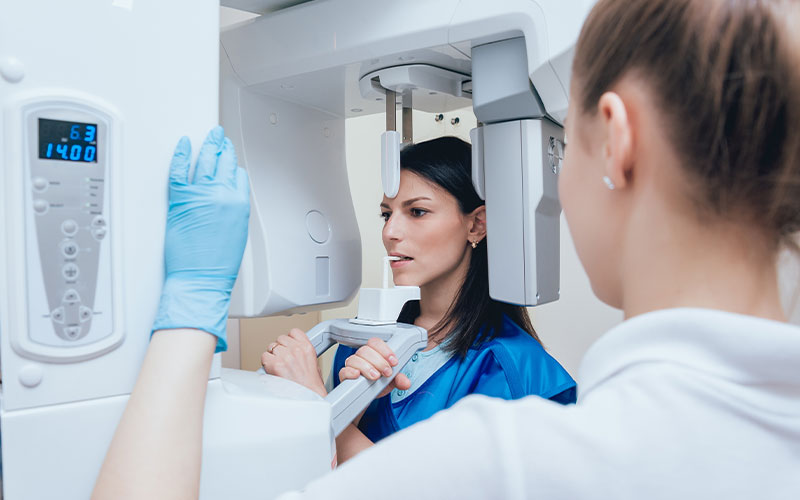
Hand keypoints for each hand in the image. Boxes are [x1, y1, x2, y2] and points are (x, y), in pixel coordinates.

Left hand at [152, 126, 249, 352]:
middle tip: (220, 138)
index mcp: (239, 204)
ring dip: (208, 145)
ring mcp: (201, 195)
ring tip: (209, 137)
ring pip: (205, 161)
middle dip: (222, 147)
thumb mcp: (237, 233)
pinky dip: (181, 154)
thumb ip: (233, 211)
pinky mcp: (180, 199)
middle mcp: (222, 195)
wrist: (201, 279)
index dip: (233, 166)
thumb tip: (226, 200)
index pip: (238, 175)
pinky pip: (179, 169)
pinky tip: (184, 144)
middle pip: (223, 162)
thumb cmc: (218, 264)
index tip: (230, 161)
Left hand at [262, 329, 326, 397]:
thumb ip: (302, 351)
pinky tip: (272, 369)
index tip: (288, 344)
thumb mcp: (313, 361)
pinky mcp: (275, 364)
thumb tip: (291, 348)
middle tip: (283, 358)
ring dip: (273, 355)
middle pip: (280, 338)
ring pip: (271, 346)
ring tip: (278, 365)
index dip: (289, 339)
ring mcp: (285, 356)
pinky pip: (264, 356)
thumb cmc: (311, 384)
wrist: (309, 396)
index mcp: (307, 347)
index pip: (293, 332)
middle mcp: (296, 349)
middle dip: (280, 348)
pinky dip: (266, 363)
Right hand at [339, 338, 411, 398]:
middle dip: (379, 361)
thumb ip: (399, 379)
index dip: (385, 350)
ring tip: (376, 377)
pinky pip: (344, 371)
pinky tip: (358, 375)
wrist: (368, 398)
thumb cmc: (378, 384)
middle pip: (365, 350)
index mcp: (373, 353)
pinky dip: (350, 372)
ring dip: (367, 367)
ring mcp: (352, 366)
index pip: (375, 343)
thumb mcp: (391, 381)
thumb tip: (406, 383)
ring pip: (355, 359)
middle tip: (387, 372)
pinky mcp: (345, 376)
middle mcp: (362, 357)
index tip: (393, 361)